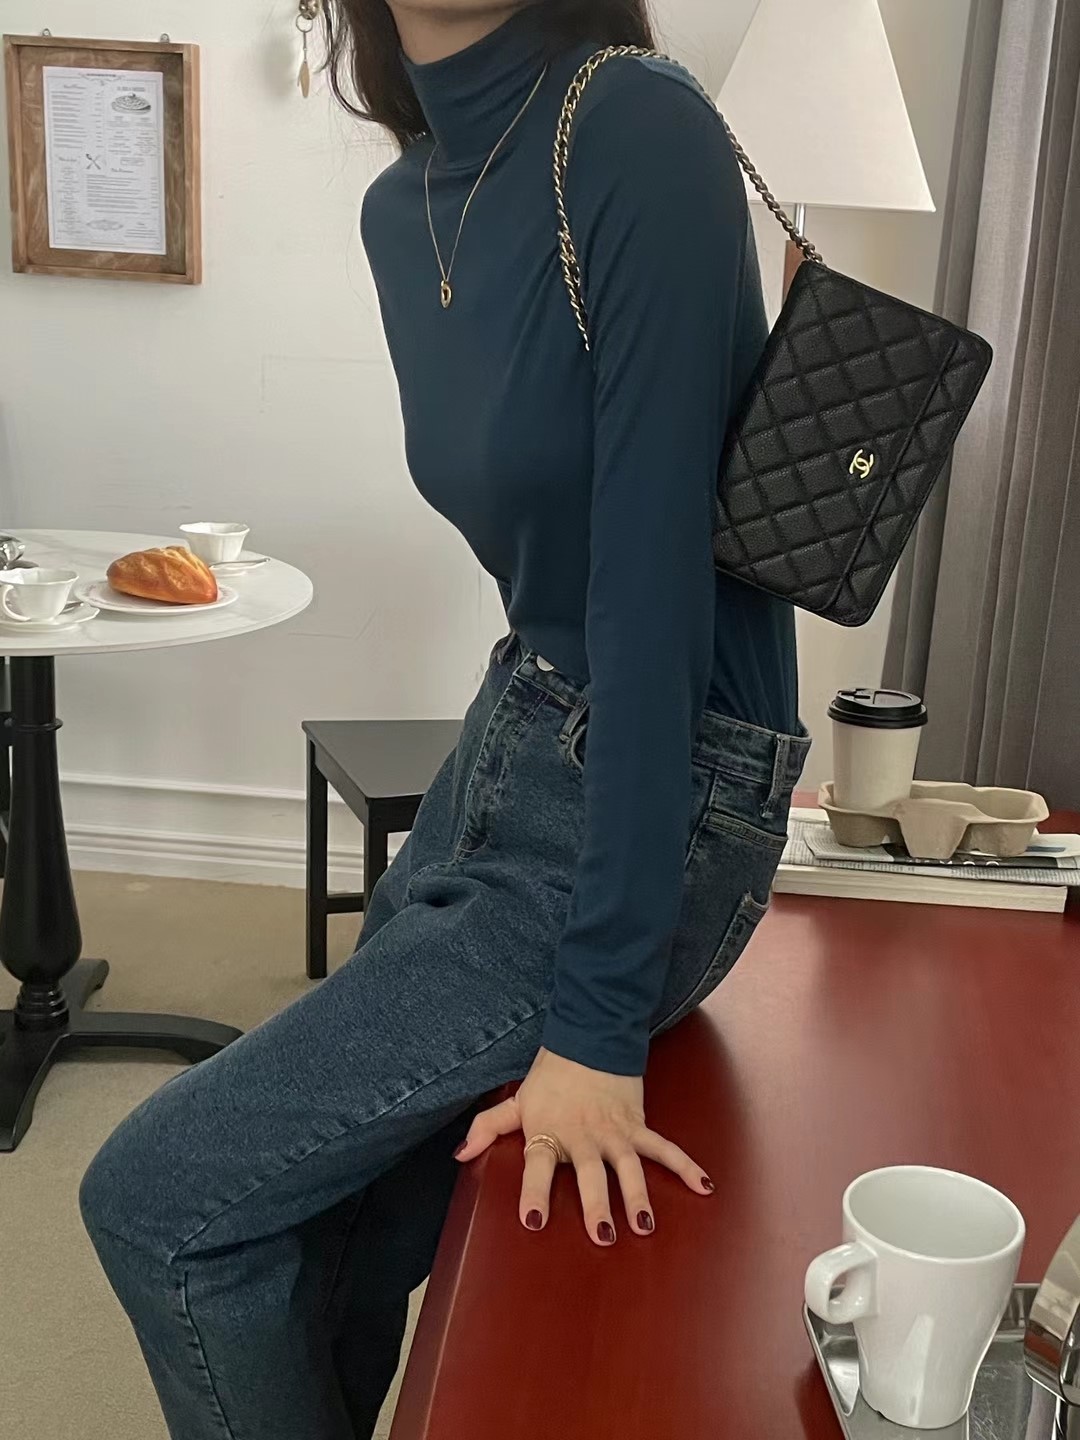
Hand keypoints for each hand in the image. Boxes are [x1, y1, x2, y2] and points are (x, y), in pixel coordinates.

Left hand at [455, 1047, 713, 1245]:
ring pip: (628, 1166)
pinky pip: (664, 1147)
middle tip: (602, 1235)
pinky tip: (704, 1186)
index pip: (538, 1163)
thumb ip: (488, 1128)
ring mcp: (614, 1132)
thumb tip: (460, 1155)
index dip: (534, 1191)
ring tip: (644, 1225)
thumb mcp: (516, 1101)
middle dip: (596, 1203)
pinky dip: (685, 1165)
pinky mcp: (638, 1125)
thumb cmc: (550, 1079)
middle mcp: (583, 1136)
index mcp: (550, 1131)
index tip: (534, 1220)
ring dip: (638, 1194)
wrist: (588, 1039)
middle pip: (590, 1173)